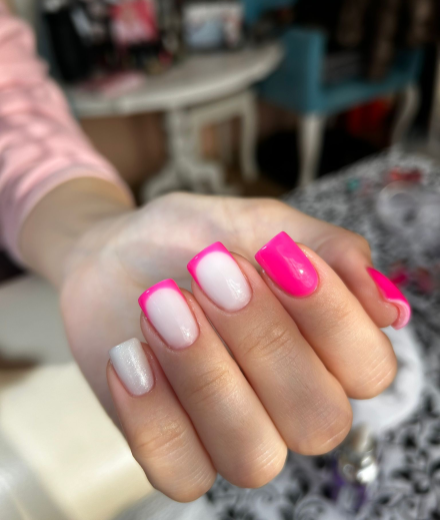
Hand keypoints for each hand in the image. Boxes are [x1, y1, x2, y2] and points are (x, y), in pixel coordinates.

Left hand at [22, 185, 409, 500]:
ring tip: (162, 302)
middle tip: (212, 271)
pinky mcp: (175, 452)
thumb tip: (389, 307)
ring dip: (206, 374)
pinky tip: (131, 354)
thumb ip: (327, 252)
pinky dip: (153, 413)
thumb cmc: (192, 241)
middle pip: (317, 419)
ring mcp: (232, 436)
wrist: (114, 258)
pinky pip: (181, 472)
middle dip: (264, 340)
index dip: (332, 316)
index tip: (281, 256)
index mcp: (323, 353)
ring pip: (253, 457)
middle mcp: (287, 406)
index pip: (369, 368)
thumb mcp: (260, 224)